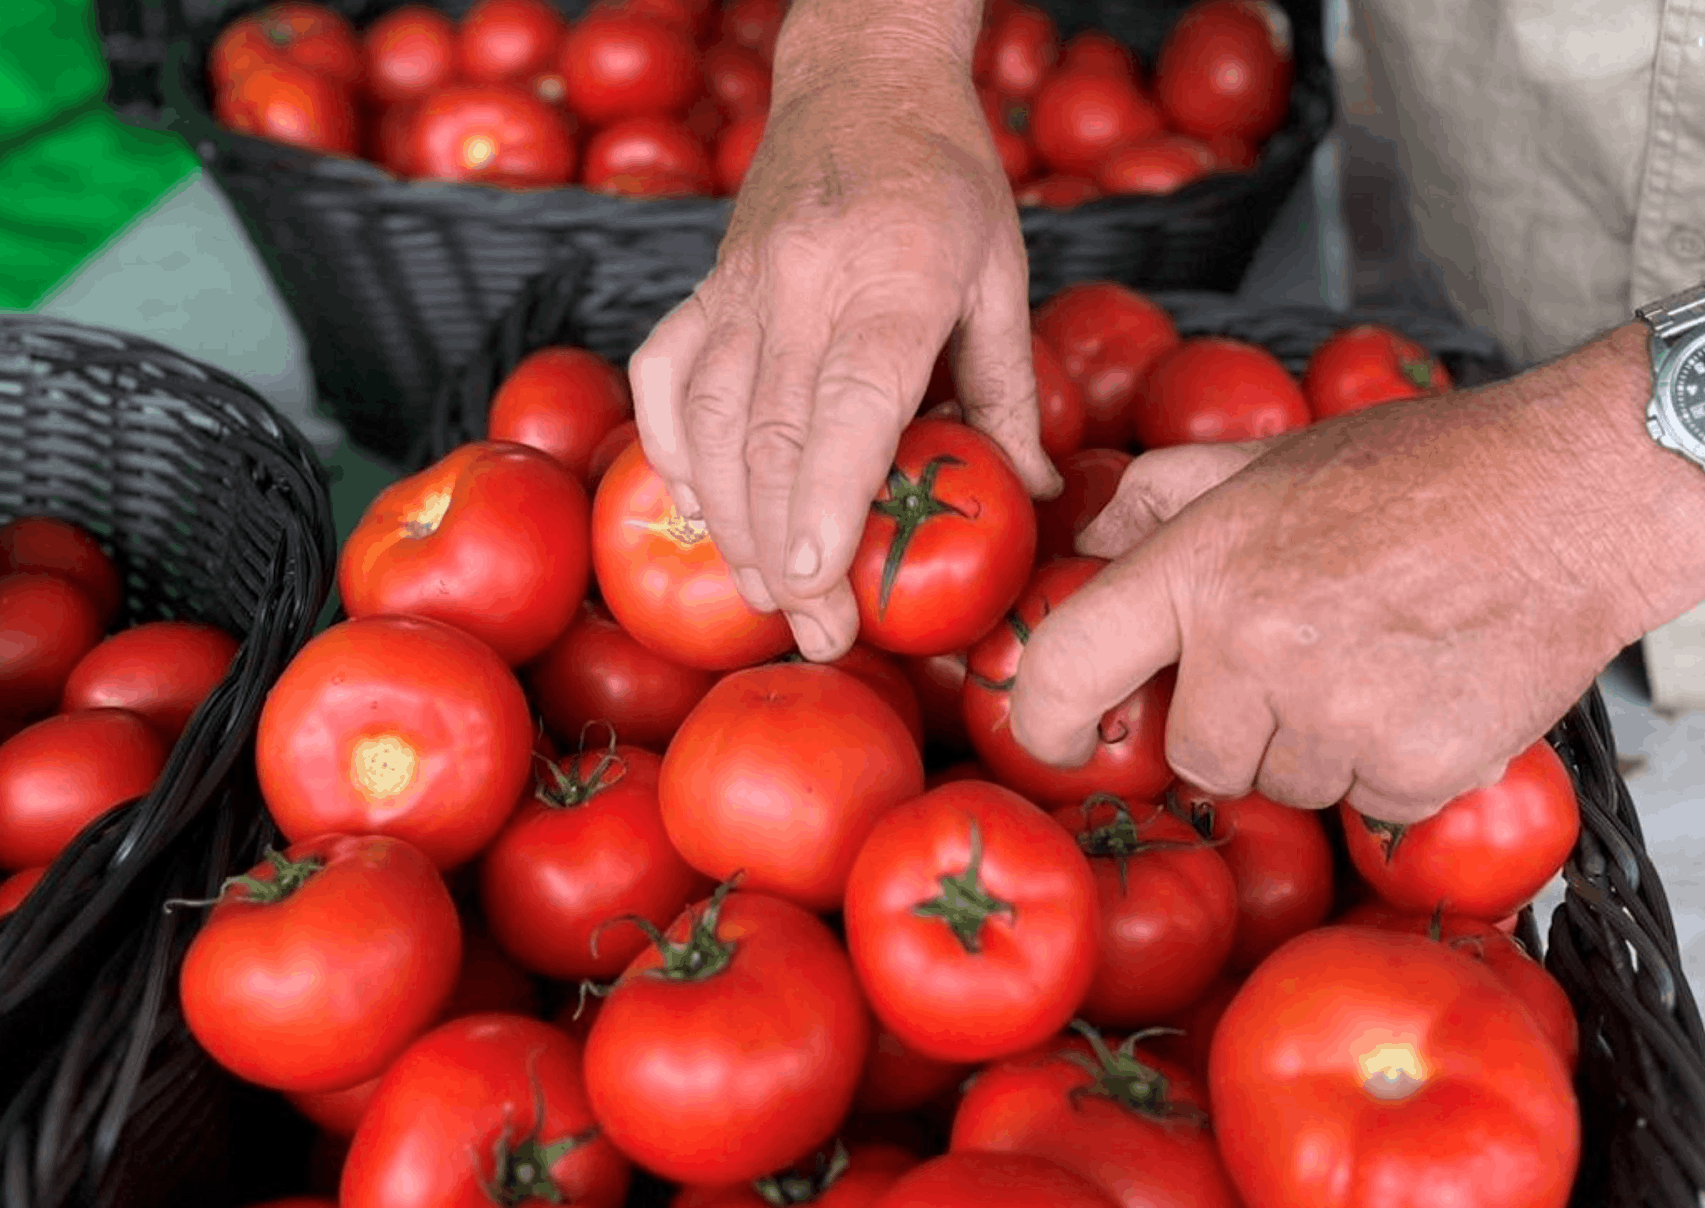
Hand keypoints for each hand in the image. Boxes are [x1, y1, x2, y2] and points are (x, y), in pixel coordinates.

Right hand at [628, 37, 1059, 661]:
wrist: (859, 78)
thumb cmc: (944, 179)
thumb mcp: (1002, 273)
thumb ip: (1011, 390)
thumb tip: (1038, 493)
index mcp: (895, 276)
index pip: (848, 399)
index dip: (827, 496)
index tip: (822, 579)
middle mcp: (804, 282)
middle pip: (773, 433)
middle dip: (785, 548)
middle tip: (814, 631)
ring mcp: (740, 283)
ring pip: (712, 419)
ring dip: (729, 521)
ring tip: (762, 593)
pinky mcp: (703, 286)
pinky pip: (666, 378)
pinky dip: (673, 452)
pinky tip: (698, 508)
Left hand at [1006, 347, 1704, 822]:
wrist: (1579, 498)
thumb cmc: (1422, 471)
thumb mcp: (1272, 460)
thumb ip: (1165, 497)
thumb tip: (1089, 542)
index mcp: (1202, 568)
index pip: (1069, 665)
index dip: (1044, 720)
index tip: (1060, 741)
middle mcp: (1256, 648)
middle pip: (1197, 759)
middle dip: (1237, 729)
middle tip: (1303, 662)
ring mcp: (1337, 716)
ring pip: (1286, 786)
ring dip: (1319, 748)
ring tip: (1380, 662)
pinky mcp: (1416, 767)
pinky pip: (1368, 801)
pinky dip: (1393, 766)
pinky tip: (1428, 692)